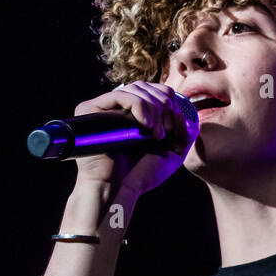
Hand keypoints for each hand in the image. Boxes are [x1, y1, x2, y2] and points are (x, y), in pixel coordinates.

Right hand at [72, 80, 197, 202]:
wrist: (118, 189)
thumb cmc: (142, 174)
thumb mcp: (173, 152)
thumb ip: (185, 132)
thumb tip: (181, 112)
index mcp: (137, 112)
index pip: (155, 89)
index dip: (169, 101)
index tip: (173, 128)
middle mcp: (119, 106)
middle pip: (147, 86)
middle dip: (163, 105)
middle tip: (165, 132)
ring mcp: (105, 107)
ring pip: (136, 88)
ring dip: (154, 108)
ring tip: (155, 134)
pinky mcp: (90, 109)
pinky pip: (120, 95)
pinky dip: (139, 106)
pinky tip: (145, 125)